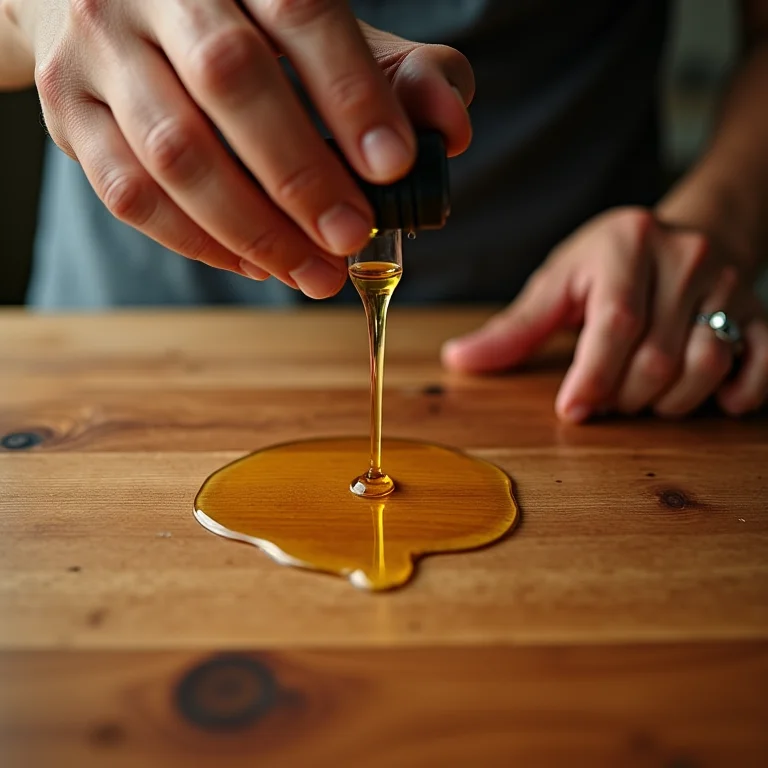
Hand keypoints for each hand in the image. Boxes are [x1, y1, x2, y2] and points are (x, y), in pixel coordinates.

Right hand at [3, 0, 472, 296]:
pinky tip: (255, 266)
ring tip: (314, 274)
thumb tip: (450, 128)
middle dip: (301, 176)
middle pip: (231, 79)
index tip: (396, 167)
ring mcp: (100, 48)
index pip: (301, 11)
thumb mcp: (316, 32)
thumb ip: (393, 73)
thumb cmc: (236, 23)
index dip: (352, 93)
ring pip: (174, 152)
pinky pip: (130, 194)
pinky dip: (201, 244)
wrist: (101, 0)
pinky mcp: (69, 111)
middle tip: (352, 238)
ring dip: (254, 230)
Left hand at [442, 207, 767, 420]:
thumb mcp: (559, 283)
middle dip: (623, 397)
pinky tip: (712, 399)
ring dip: (668, 403)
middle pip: (657, 357)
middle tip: (605, 398)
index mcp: (627, 244)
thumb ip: (515, 326)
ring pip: (707, 366)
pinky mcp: (760, 311)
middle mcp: (685, 258)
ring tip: (643, 395)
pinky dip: (736, 393)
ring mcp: (729, 285)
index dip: (593, 376)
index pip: (616, 322)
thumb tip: (457, 359)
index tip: (573, 410)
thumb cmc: (610, 264)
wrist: (686, 234)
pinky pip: (761, 364)